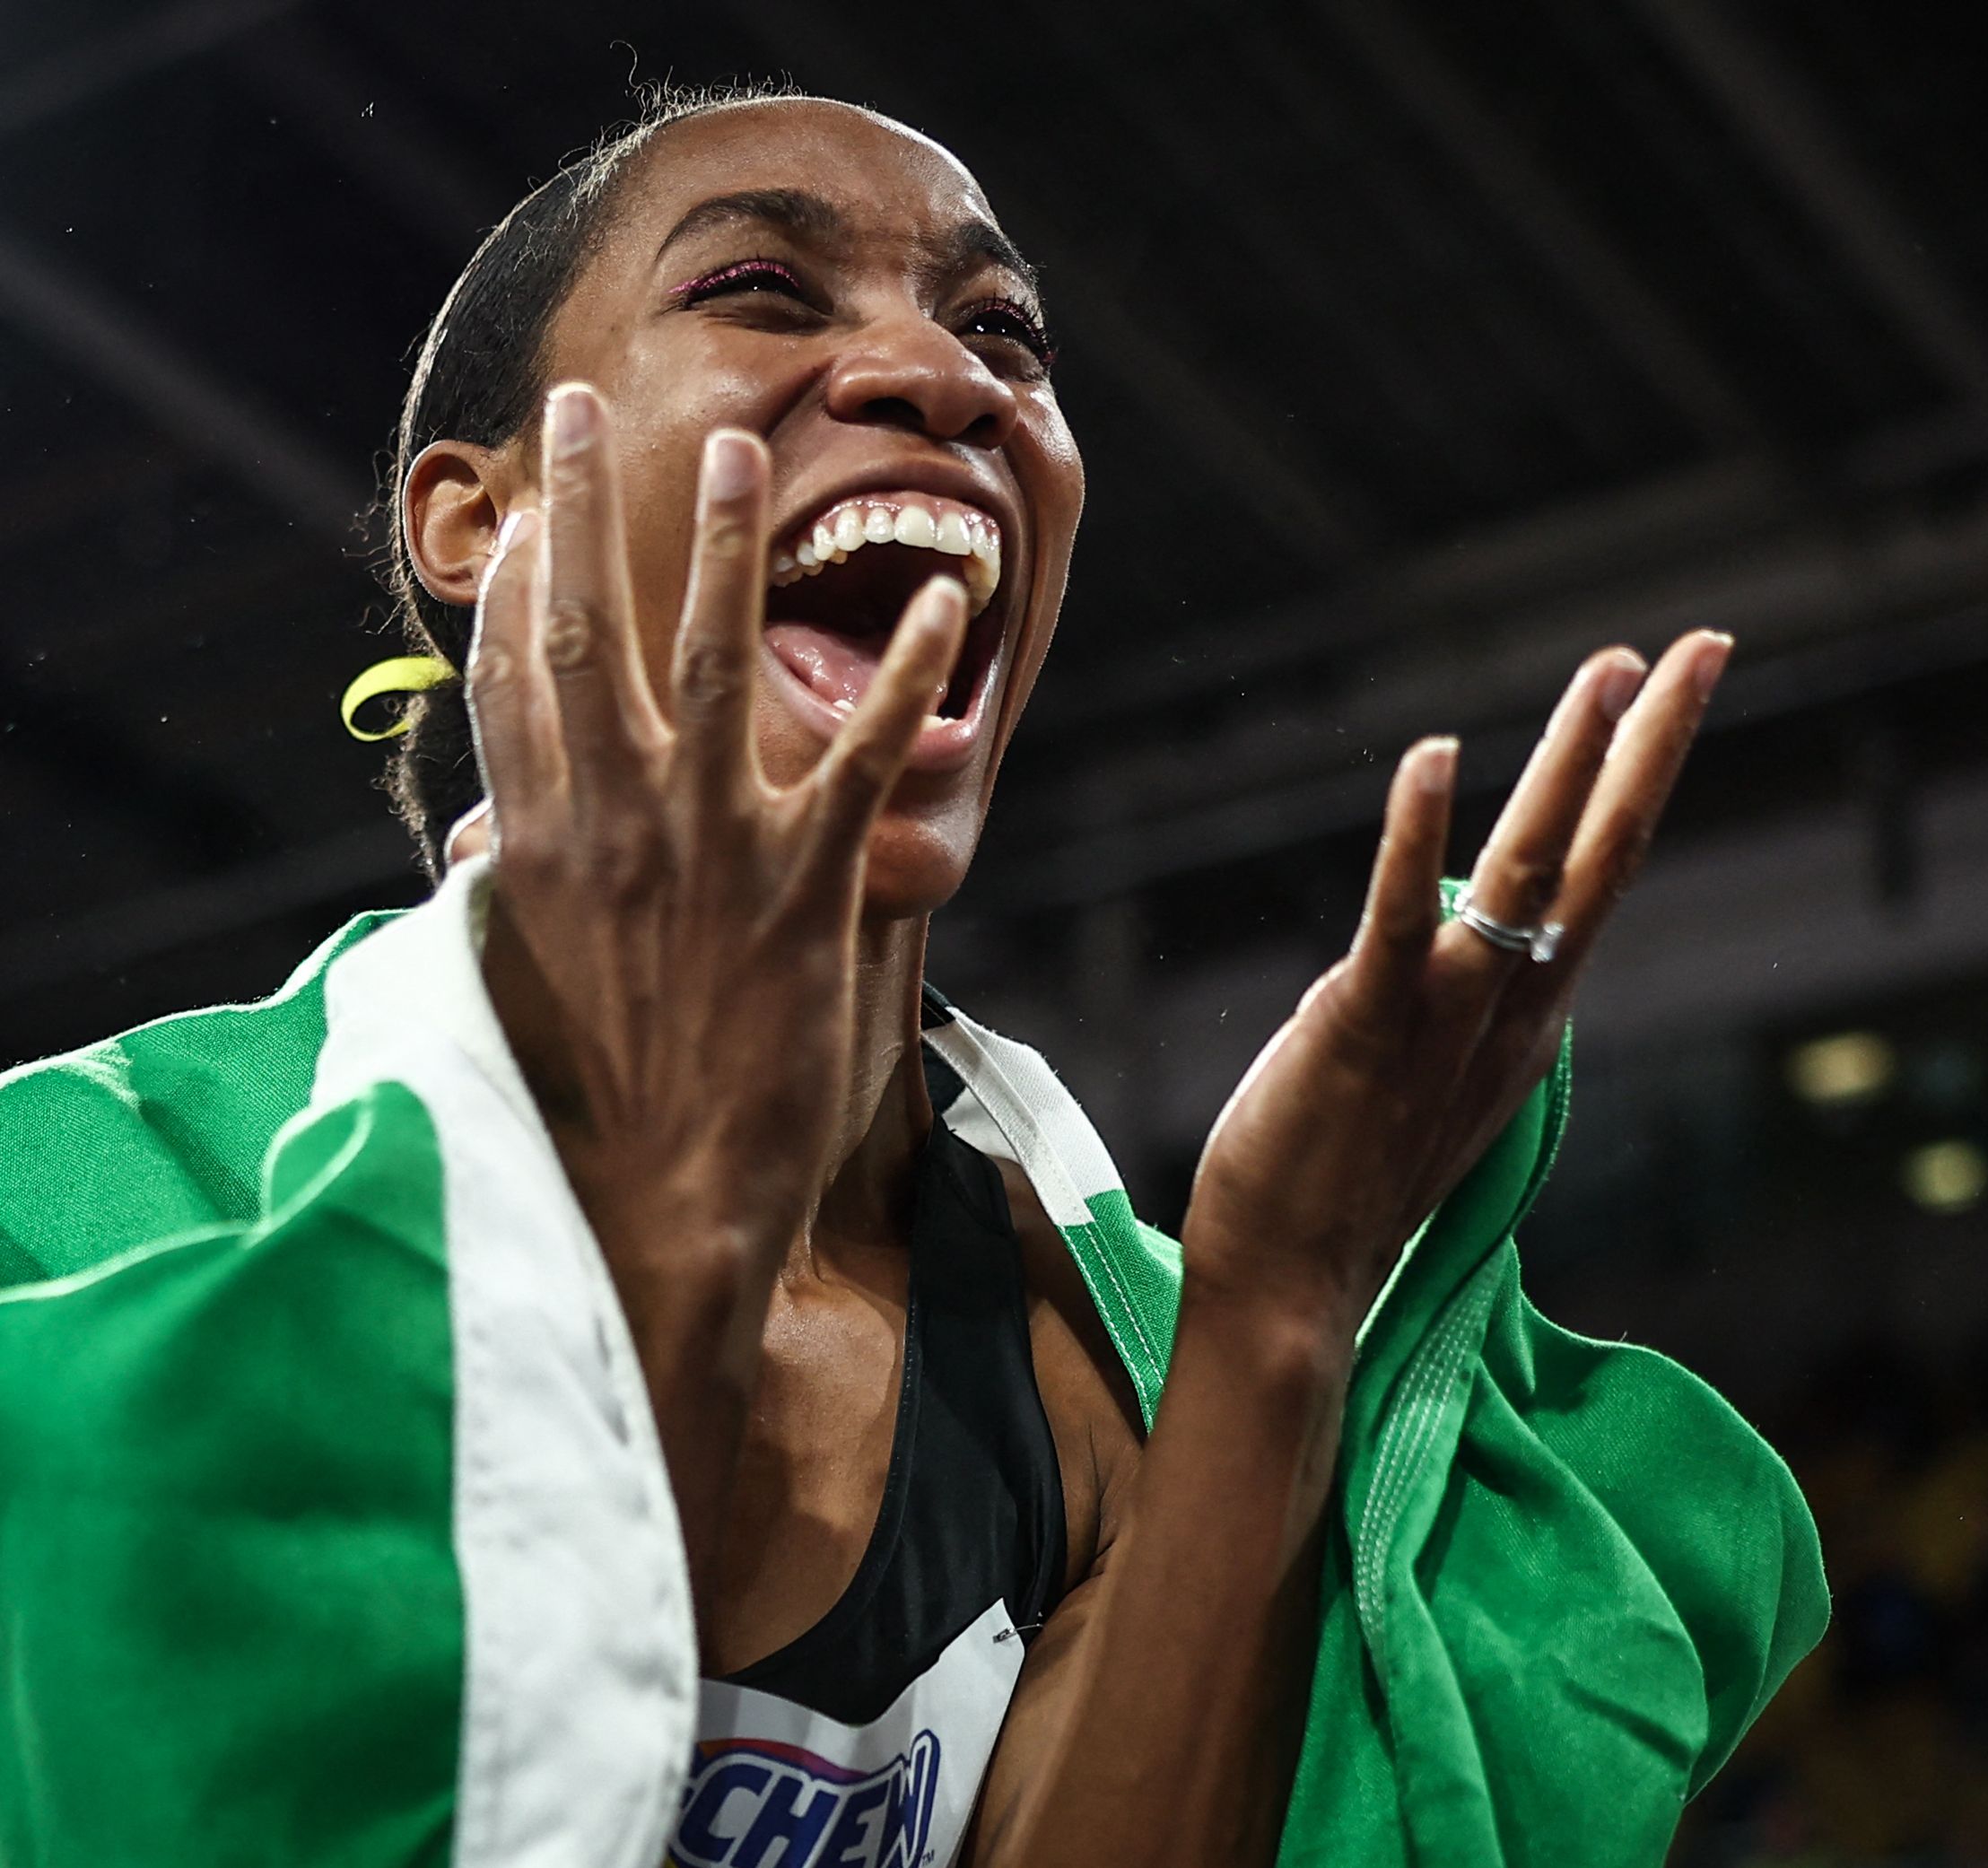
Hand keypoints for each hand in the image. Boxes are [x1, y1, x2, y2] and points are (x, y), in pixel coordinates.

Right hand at [462, 383, 962, 1429]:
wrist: (668, 1200)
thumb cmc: (602, 1105)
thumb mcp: (529, 985)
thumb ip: (514, 895)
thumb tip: (475, 848)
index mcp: (537, 845)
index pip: (511, 685)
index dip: (514, 587)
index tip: (524, 511)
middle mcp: (611, 823)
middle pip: (584, 631)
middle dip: (583, 507)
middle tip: (579, 404)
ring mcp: (707, 844)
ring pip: (711, 657)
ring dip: (726, 542)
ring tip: (741, 449)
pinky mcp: (804, 883)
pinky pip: (860, 756)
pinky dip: (903, 676)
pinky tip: (942, 604)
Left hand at [1180, 631, 1731, 1347]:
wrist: (1294, 1293)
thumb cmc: (1341, 1183)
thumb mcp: (1418, 1074)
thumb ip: (1439, 994)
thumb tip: (1432, 927)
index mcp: (1526, 1018)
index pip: (1601, 876)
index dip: (1640, 776)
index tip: (1669, 687)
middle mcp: (1508, 1011)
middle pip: (1603, 857)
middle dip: (1655, 746)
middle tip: (1706, 647)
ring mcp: (1444, 1019)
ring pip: (1528, 873)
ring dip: (1570, 764)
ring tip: (1609, 670)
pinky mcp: (1363, 1026)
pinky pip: (1400, 920)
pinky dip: (1418, 835)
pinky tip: (1436, 755)